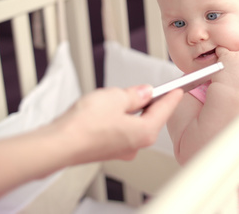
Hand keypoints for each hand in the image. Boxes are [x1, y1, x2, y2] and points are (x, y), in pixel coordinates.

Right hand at [53, 85, 182, 162]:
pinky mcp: (107, 150)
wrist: (59, 144)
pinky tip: (111, 110)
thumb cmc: (85, 125)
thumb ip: (134, 95)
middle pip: (151, 119)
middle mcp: (136, 145)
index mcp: (144, 132)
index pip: (164, 110)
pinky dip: (121, 120)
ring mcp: (121, 150)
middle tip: (153, 88)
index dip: (172, 96)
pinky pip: (121, 131)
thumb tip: (144, 92)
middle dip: (151, 103)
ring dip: (134, 111)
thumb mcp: (115, 98)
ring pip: (135, 125)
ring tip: (125, 96)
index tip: (179, 89)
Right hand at [213, 47, 238, 91]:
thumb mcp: (215, 70)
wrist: (227, 89)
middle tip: (236, 69)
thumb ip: (219, 64)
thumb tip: (223, 66)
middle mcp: (237, 55)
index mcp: (226, 55)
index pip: (224, 49)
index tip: (224, 57)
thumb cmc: (219, 82)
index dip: (223, 53)